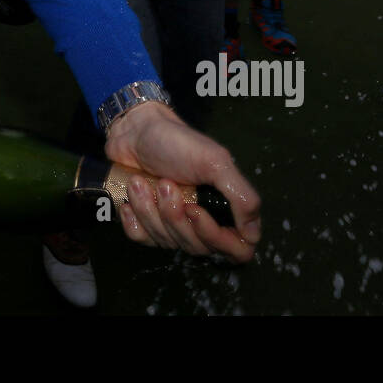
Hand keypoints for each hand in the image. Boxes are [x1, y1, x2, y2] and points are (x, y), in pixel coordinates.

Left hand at [104, 101, 259, 260]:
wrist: (135, 131)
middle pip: (197, 248)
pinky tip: (129, 199)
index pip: (237, 251)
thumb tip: (252, 234)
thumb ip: (240, 195)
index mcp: (225, 209)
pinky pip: (141, 239)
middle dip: (174, 216)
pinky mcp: (146, 223)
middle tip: (165, 183)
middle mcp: (201, 222)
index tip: (194, 210)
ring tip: (141, 181)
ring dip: (149, 209)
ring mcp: (172, 225)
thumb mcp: (215, 161)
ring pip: (166, 242)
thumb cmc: (178, 142)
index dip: (215, 238)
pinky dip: (133, 219)